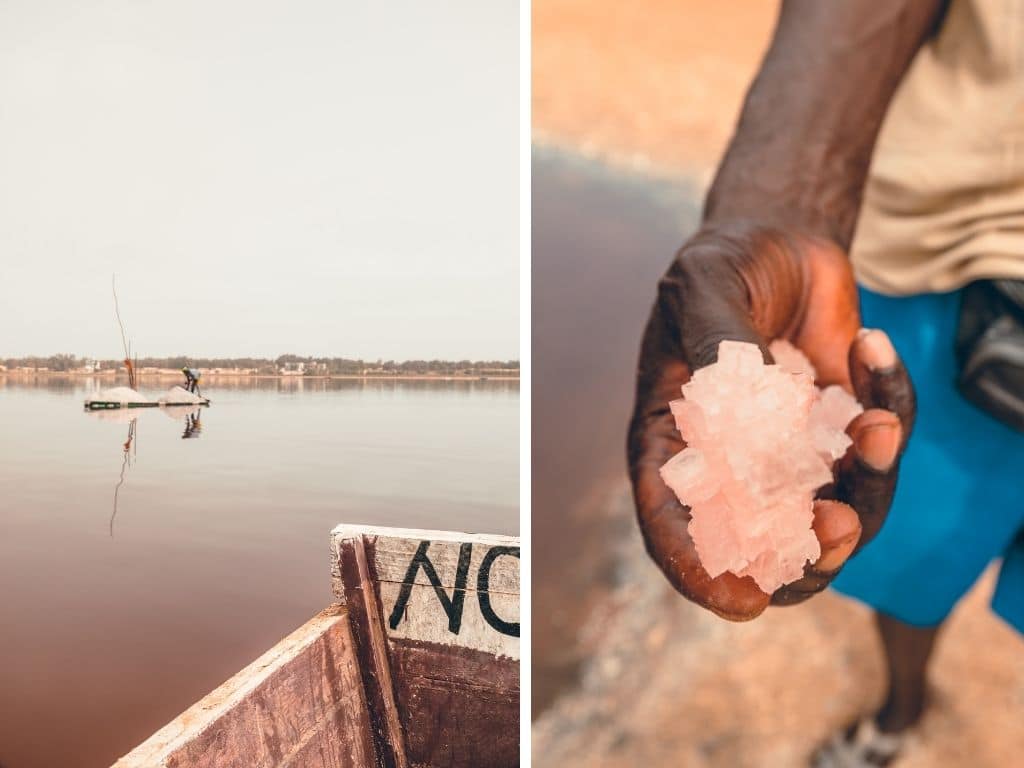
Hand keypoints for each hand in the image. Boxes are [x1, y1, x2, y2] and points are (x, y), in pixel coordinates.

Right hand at [627, 222, 915, 620]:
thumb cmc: (722, 264)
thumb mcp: (703, 287)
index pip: (672, 521)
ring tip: (881, 424)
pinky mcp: (836, 432)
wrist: (778, 241)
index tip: (741, 599)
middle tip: (838, 524)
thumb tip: (747, 405)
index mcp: (673, 439)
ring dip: (868, 484)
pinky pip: (874, 450)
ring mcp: (787, 453)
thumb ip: (716, 343)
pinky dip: (888, 408)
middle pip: (761, 545)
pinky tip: (873, 350)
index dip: (699, 570)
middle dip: (806, 553)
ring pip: (834, 511)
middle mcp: (728, 461)